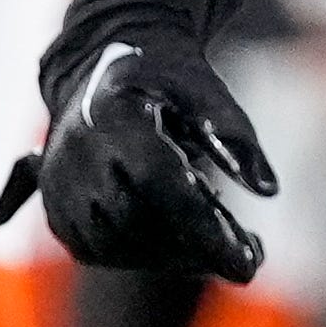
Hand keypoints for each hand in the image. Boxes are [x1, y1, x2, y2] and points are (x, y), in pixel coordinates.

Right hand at [9, 33, 274, 280]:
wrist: (96, 66)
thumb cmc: (161, 75)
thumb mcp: (205, 89)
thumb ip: (236, 135)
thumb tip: (267, 189)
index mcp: (112, 116)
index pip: (157, 181)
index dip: (202, 226)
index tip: (247, 260)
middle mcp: (76, 157)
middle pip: (139, 223)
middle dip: (199, 249)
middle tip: (250, 254)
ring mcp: (61, 189)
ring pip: (120, 247)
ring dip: (177, 257)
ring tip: (226, 248)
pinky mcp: (58, 213)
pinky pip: (102, 251)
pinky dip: (148, 255)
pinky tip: (187, 246)